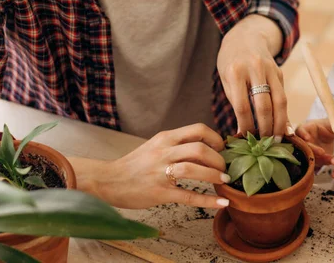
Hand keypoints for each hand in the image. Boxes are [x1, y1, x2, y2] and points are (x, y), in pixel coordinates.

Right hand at [71, 124, 230, 208]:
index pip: (198, 129)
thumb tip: (207, 149)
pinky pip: (188, 195)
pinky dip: (208, 200)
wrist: (108, 180)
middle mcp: (164, 152)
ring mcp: (161, 172)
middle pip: (200, 148)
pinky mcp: (160, 192)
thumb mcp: (156, 146)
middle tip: (225, 168)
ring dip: (214, 175)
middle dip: (218, 159)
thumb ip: (178, 146)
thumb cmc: (135, 164)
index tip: (222, 148)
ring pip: (194, 169)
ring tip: (224, 181)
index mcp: (165, 138)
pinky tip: (221, 203)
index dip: (216, 138)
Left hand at [217, 14, 287, 137]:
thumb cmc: (231, 63)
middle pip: (264, 105)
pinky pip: (283, 95)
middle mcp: (255, 68)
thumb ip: (237, 102)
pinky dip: (283, 112)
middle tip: (265, 144)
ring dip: (280, 123)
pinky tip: (282, 125)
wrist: (244, 36)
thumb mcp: (227, 79)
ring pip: (280, 101)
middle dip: (265, 128)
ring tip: (277, 138)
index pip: (243, 106)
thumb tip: (245, 131)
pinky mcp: (280, 71)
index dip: (246, 126)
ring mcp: (271, 69)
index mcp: (235, 72)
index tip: (246, 139)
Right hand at [295, 119, 333, 166]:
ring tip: (329, 159)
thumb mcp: (330, 127)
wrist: (322, 139)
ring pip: (308, 155)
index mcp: (305, 129)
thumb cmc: (324, 129)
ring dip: (318, 157)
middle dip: (312, 149)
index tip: (308, 137)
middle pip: (303, 145)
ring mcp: (304, 150)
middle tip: (322, 152)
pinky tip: (329, 161)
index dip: (302, 134)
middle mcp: (302, 140)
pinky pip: (312, 162)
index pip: (300, 131)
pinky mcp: (308, 158)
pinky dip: (321, 162)